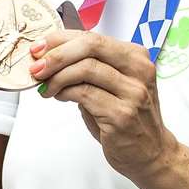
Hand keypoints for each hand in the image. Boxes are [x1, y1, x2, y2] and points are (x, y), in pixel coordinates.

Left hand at [29, 29, 179, 182]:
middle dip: (56, 55)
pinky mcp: (122, 114)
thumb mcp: (111, 85)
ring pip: (85, 69)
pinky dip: (64, 92)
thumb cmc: (125, 116)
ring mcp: (133, 92)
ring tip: (46, 87)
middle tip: (36, 68)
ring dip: (57, 77)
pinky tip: (58, 96)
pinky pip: (84, 94)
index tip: (38, 48)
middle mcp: (139, 70)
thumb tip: (48, 57)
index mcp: (136, 56)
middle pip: (90, 46)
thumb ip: (88, 68)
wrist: (151, 152)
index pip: (93, 36)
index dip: (60, 39)